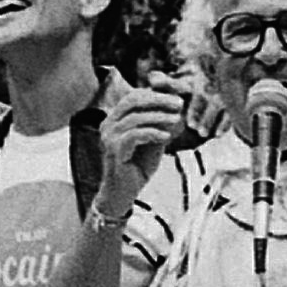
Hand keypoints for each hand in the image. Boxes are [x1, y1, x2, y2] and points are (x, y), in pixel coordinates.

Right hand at [93, 83, 185, 218]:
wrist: (123, 193)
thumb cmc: (138, 166)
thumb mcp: (153, 139)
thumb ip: (160, 123)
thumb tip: (177, 105)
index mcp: (115, 118)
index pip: (135, 96)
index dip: (157, 93)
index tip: (179, 97)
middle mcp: (107, 123)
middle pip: (133, 100)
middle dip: (159, 99)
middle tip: (179, 103)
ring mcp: (108, 136)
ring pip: (135, 117)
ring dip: (159, 117)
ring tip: (177, 119)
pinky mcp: (113, 150)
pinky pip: (134, 135)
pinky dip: (153, 133)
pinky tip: (166, 137)